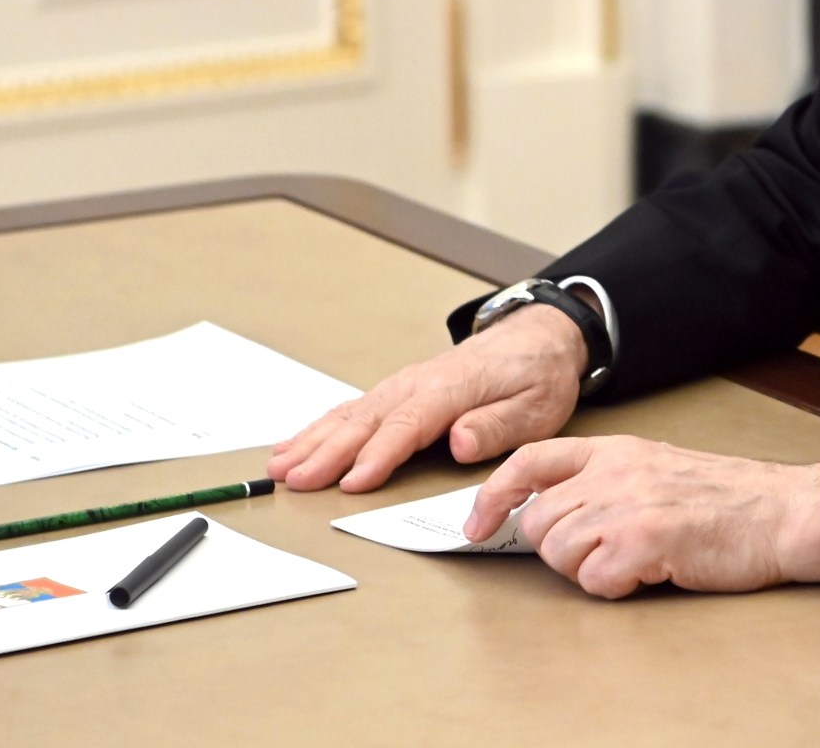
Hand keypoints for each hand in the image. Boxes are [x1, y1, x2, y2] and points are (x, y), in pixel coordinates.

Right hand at [268, 306, 586, 491]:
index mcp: (453, 388)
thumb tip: (460, 443)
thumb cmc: (537, 374)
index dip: (378, 455)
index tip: (352, 483)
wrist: (539, 337)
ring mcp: (404, 385)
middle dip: (327, 452)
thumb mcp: (536, 406)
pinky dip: (321, 426)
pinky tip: (295, 444)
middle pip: (367, 421)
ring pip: (351, 414)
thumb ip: (496, 426)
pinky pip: (353, 408)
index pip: (408, 425)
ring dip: (313, 440)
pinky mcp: (399, 391)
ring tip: (280, 466)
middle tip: (295, 481)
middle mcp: (419, 383)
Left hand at [461, 436, 819, 597]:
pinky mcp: (644, 540)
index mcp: (616, 450)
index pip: (530, 461)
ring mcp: (628, 505)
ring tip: (630, 563)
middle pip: (538, 522)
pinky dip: (615, 587)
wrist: (782, 512)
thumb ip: (606, 481)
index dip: (493, 494)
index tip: (476, 523)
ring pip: (558, 553)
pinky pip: (594, 580)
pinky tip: (648, 573)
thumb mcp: (657, 469)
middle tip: (602, 554)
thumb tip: (551, 513)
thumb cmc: (729, 499)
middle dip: (559, 550)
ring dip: (588, 570)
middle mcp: (615, 472)